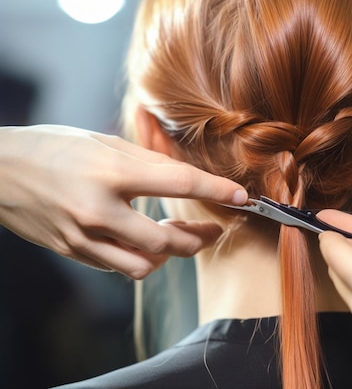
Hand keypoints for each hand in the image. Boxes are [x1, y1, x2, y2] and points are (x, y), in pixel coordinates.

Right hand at [0, 125, 247, 278]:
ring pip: (144, 265)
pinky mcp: (73, 251)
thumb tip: (185, 176)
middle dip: (197, 238)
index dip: (216, 191)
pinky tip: (142, 238)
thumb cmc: (52, 147)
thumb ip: (147, 162)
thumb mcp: (103, 142)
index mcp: (110, 172)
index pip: (179, 183)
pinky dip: (139, 255)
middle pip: (166, 242)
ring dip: (168, 254)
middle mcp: (98, 209)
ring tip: (176, 235)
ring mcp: (83, 236)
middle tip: (212, 228)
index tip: (242, 197)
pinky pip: (118, 265)